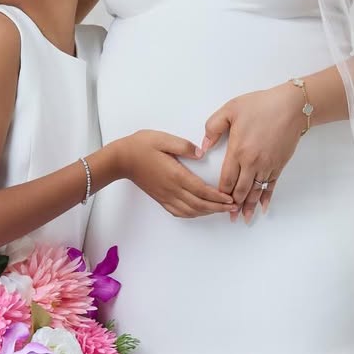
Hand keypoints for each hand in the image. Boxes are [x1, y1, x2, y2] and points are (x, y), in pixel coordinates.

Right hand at [112, 131, 237, 218]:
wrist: (121, 159)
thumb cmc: (141, 146)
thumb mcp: (163, 138)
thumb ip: (184, 145)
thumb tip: (201, 152)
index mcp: (176, 175)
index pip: (202, 190)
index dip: (218, 197)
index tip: (230, 198)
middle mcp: (172, 189)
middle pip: (199, 204)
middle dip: (218, 208)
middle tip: (232, 206)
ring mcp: (166, 196)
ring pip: (191, 211)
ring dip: (207, 212)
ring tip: (221, 210)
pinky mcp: (161, 198)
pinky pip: (179, 211)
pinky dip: (193, 214)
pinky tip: (199, 211)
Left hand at [202, 84, 303, 222]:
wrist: (291, 107)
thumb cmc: (260, 105)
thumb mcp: (230, 109)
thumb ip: (213, 128)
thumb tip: (203, 147)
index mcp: (237, 151)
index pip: (226, 179)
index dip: (221, 193)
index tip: (216, 202)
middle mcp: (252, 162)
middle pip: (241, 190)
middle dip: (234, 205)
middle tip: (229, 217)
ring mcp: (267, 165)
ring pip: (256, 191)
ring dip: (249, 206)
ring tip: (245, 218)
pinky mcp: (278, 165)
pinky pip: (271, 186)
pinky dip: (266, 198)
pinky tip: (263, 207)